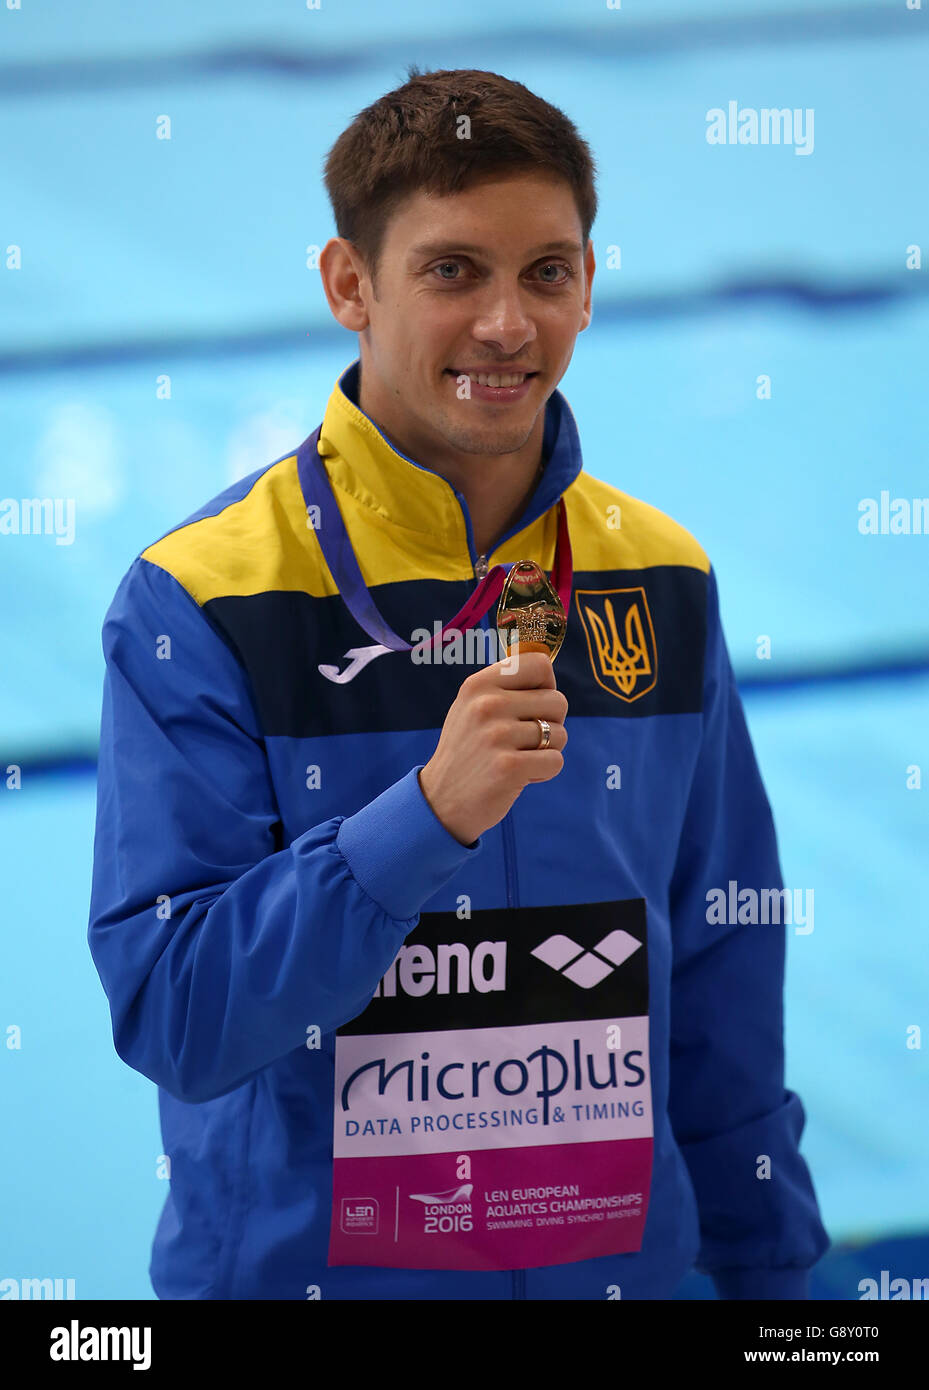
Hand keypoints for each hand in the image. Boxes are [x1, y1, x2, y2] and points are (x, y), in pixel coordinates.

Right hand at [418, 650, 567, 845]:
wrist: (440, 801)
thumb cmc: (467, 751)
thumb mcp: (471, 707)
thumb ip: (504, 686)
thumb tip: (547, 669)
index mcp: (478, 684)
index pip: (540, 664)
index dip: (546, 686)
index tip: (531, 705)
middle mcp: (486, 705)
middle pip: (557, 701)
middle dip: (550, 723)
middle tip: (523, 740)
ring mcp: (497, 736)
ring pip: (559, 734)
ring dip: (546, 751)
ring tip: (517, 758)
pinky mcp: (509, 767)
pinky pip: (556, 761)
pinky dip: (544, 772)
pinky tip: (520, 775)